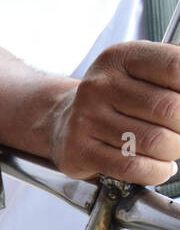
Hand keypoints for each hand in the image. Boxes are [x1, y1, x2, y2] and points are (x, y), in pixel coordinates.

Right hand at [49, 41, 179, 184]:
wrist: (61, 121)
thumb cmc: (114, 98)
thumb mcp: (142, 73)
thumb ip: (175, 79)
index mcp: (121, 57)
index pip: (177, 68)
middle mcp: (100, 85)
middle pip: (171, 109)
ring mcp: (87, 119)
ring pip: (156, 141)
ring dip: (175, 151)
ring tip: (171, 149)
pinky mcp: (80, 151)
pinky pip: (134, 167)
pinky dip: (157, 172)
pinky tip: (159, 167)